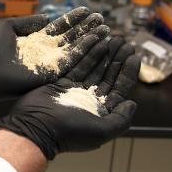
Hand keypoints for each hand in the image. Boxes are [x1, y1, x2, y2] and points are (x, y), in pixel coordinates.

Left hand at [0, 7, 109, 119]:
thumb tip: (47, 17)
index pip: (59, 28)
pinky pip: (71, 62)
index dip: (73, 20)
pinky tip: (97, 42)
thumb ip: (29, 21)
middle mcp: (45, 53)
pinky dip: (85, 53)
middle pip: (70, 38)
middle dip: (86, 29)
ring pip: (75, 50)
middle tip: (101, 19)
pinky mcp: (51, 74)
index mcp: (35, 41)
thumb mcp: (8, 26)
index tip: (87, 11)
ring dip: (90, 40)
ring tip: (105, 29)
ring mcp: (49, 64)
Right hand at [0, 39, 138, 158]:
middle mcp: (90, 100)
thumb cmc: (69, 133)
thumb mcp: (101, 131)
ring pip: (94, 68)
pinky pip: (77, 65)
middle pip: (108, 75)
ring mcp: (75, 91)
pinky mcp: (61, 83)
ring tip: (112, 39)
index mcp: (101, 112)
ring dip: (104, 54)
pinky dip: (87, 54)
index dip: (128, 72)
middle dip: (117, 59)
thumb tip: (132, 102)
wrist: (36, 128)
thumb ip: (121, 119)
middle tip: (124, 43)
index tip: (135, 57)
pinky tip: (96, 43)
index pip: (119, 89)